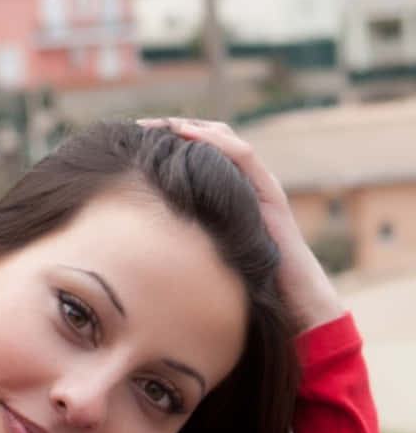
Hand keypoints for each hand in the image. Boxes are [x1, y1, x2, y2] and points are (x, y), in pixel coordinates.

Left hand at [137, 116, 347, 333]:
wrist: (298, 306)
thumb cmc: (253, 293)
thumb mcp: (208, 263)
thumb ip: (187, 247)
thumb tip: (143, 253)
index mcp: (230, 197)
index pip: (199, 154)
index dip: (168, 144)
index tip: (134, 142)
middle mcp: (248, 184)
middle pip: (210, 139)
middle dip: (173, 128)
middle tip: (138, 128)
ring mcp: (262, 186)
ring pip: (226, 139)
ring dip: (190, 128)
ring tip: (160, 126)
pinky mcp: (271, 195)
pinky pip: (243, 157)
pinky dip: (215, 142)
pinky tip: (187, 136)